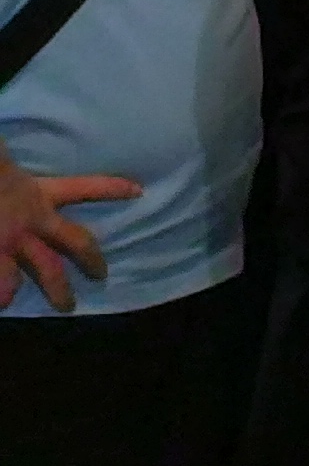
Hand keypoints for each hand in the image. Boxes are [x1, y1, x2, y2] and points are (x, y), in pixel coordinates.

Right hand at [0, 146, 134, 312]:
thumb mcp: (2, 162)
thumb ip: (11, 165)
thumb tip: (10, 158)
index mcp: (36, 192)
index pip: (83, 188)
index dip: (111, 189)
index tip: (138, 190)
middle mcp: (32, 221)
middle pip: (74, 242)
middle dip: (91, 260)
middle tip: (102, 276)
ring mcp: (12, 243)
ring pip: (44, 272)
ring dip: (54, 289)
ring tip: (61, 307)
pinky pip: (2, 282)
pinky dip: (3, 295)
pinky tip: (5, 306)